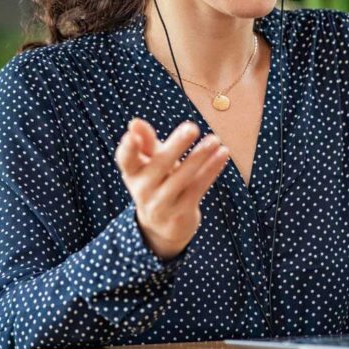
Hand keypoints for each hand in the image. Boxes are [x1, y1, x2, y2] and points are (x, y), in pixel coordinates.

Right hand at [114, 118, 229, 260]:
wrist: (163, 226)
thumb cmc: (158, 182)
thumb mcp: (150, 164)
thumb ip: (146, 143)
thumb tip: (135, 122)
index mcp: (133, 173)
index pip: (126, 160)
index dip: (127, 149)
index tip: (131, 135)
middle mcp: (143, 190)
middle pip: (159, 165)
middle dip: (176, 146)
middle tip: (192, 127)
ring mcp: (161, 203)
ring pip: (182, 178)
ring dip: (199, 157)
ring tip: (215, 139)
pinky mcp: (181, 212)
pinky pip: (198, 188)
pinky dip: (211, 170)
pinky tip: (223, 153)